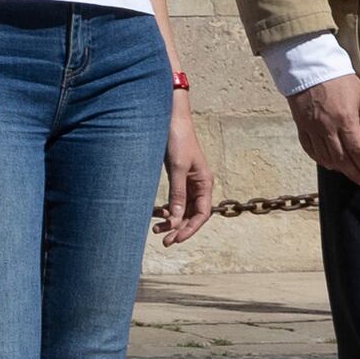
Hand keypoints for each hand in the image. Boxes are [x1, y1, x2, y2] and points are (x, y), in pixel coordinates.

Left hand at [157, 93, 218, 246]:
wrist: (170, 117)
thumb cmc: (177, 139)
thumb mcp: (177, 167)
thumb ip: (177, 193)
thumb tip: (176, 218)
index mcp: (205, 183)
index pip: (202, 214)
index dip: (190, 229)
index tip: (176, 239)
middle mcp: (199, 185)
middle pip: (192, 215)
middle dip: (179, 228)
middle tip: (164, 240)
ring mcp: (188, 182)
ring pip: (182, 209)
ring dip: (171, 220)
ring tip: (155, 229)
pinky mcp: (177, 177)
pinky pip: (174, 200)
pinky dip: (166, 208)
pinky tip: (155, 213)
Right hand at [288, 72, 359, 188]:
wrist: (309, 66)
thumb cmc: (339, 79)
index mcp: (346, 120)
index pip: (358, 151)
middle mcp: (328, 128)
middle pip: (342, 159)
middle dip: (354, 173)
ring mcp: (312, 128)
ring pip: (325, 157)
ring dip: (338, 168)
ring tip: (347, 171)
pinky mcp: (301, 125)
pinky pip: (309, 148)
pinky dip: (319, 159)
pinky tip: (327, 162)